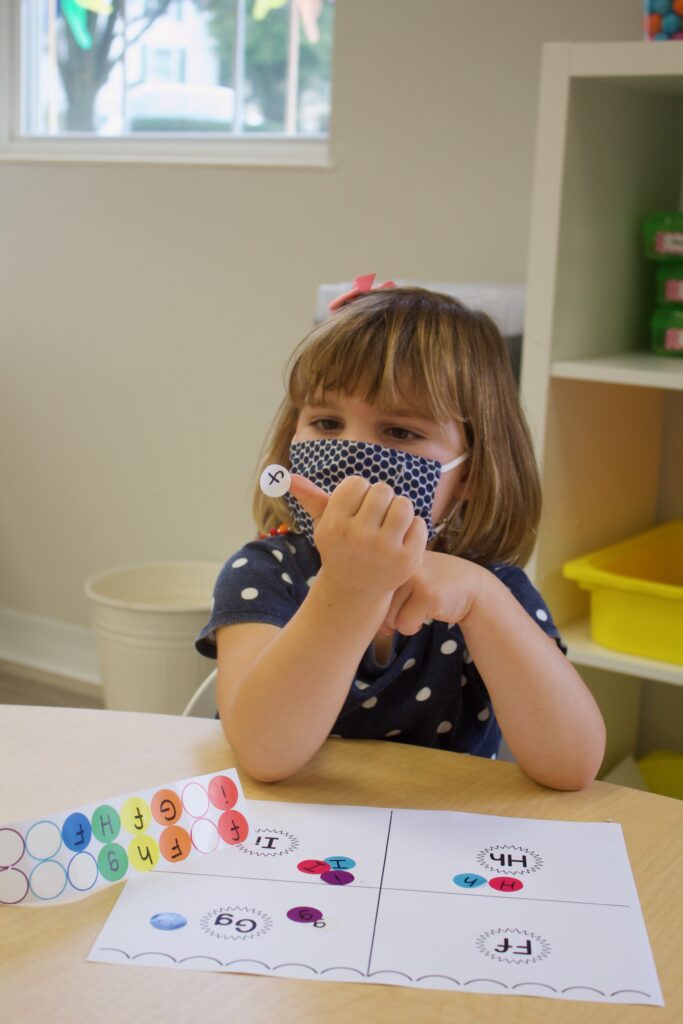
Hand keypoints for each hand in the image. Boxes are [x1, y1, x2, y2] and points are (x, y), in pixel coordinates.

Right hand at [289, 473, 427, 597]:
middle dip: (380, 499)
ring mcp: (384, 550)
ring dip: (398, 510)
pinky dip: (412, 528)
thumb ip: (309, 497)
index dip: (358, 492)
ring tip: (390, 523)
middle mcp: (358, 537)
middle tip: (375, 517)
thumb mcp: (323, 524)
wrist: (356, 591)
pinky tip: (401, 540)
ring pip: (403, 504)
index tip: (355, 508)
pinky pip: (419, 524)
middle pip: (382, 490)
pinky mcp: (408, 560)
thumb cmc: (341, 548)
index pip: (356, 483)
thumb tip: (287, 476)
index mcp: (334, 525)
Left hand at [378, 550, 484, 635]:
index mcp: (392, 554)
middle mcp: (401, 562)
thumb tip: (370, 622)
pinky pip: (404, 624)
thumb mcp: (404, 579)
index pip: (368, 588)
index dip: (378, 602)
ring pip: (389, 617)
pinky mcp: (427, 594)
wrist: (471, 585)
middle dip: (390, 615)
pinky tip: (426, 616)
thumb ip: (384, 592)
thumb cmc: (431, 586)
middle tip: (409, 607)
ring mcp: (415, 577)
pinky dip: (413, 628)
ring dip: (402, 622)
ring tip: (418, 608)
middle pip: (377, 605)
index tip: (394, 602)